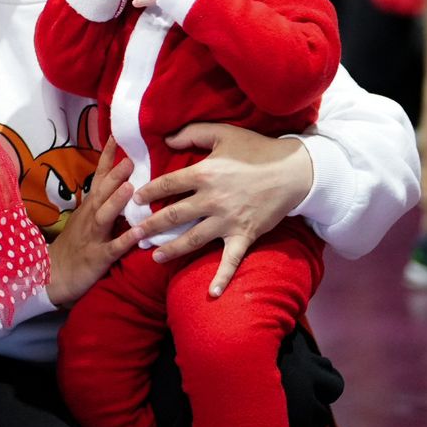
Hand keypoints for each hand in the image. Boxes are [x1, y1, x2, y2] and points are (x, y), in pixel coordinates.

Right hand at [45, 140, 142, 308]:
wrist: (53, 274)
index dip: (107, 158)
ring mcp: (93, 236)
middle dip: (115, 175)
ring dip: (116, 201)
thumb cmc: (75, 245)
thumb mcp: (87, 220)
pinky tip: (139, 234)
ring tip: (131, 188)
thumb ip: (103, 202)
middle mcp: (90, 217)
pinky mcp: (98, 258)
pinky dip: (125, 240)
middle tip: (130, 158)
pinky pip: (113, 248)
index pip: (99, 177)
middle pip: (102, 192)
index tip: (117, 136)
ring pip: (104, 216)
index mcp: (89, 207)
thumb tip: (125, 183)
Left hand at [130, 124, 311, 295]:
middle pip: (174, 216)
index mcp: (204, 174)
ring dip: (172, 249)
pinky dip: (222, 277)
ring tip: (154, 256)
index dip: (148, 193)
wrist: (293, 171)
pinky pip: (231, 259)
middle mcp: (212, 200)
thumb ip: (191, 133)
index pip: (167, 185)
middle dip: (151, 226)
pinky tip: (212, 293)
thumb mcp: (222, 133)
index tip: (136, 200)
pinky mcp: (245, 235)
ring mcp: (228, 221)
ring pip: (193, 239)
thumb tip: (166, 138)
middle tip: (133, 235)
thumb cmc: (256, 150)